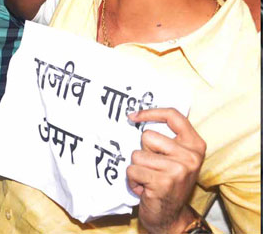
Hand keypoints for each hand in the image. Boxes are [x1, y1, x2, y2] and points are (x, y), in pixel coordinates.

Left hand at [128, 108, 207, 233]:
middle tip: (153, 168)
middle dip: (143, 152)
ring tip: (149, 179)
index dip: (151, 112)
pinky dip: (133, 180)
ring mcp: (178, 169)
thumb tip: (138, 116)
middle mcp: (190, 156)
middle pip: (147, 136)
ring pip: (137, 154)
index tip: (133, 116)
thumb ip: (166, 139)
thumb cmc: (167, 182)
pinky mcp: (163, 181)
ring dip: (137, 168)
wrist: (171, 215)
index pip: (174, 116)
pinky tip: (145, 188)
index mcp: (195, 146)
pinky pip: (132, 170)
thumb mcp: (175, 158)